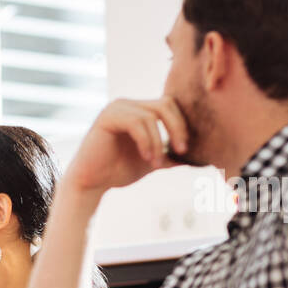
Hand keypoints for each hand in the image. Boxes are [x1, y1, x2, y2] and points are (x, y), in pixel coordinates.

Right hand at [62, 97, 188, 194]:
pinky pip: (137, 122)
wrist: (90, 183)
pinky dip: (146, 141)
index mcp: (138, 110)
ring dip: (159, 142)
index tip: (184, 150)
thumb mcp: (151, 161)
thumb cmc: (117, 172)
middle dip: (178, 128)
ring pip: (152, 115)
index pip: (169, 106)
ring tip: (155, 163)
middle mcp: (127, 104)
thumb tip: (197, 158)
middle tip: (181, 151)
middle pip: (165, 104)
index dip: (182, 125)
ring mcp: (116, 108)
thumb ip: (169, 155)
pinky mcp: (107, 117)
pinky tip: (146, 157)